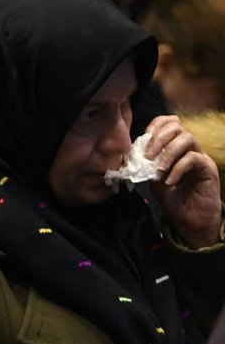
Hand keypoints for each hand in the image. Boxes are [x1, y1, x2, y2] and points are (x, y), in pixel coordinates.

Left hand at [145, 114, 221, 248]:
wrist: (190, 220)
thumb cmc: (174, 199)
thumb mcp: (154, 180)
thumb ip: (147, 165)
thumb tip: (135, 155)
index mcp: (175, 148)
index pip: (169, 123)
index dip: (156, 125)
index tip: (144, 137)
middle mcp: (190, 148)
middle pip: (177, 127)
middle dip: (159, 138)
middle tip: (148, 156)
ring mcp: (200, 156)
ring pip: (187, 139)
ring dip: (168, 153)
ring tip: (159, 170)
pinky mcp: (208, 168)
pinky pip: (193, 158)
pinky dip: (177, 168)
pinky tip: (169, 181)